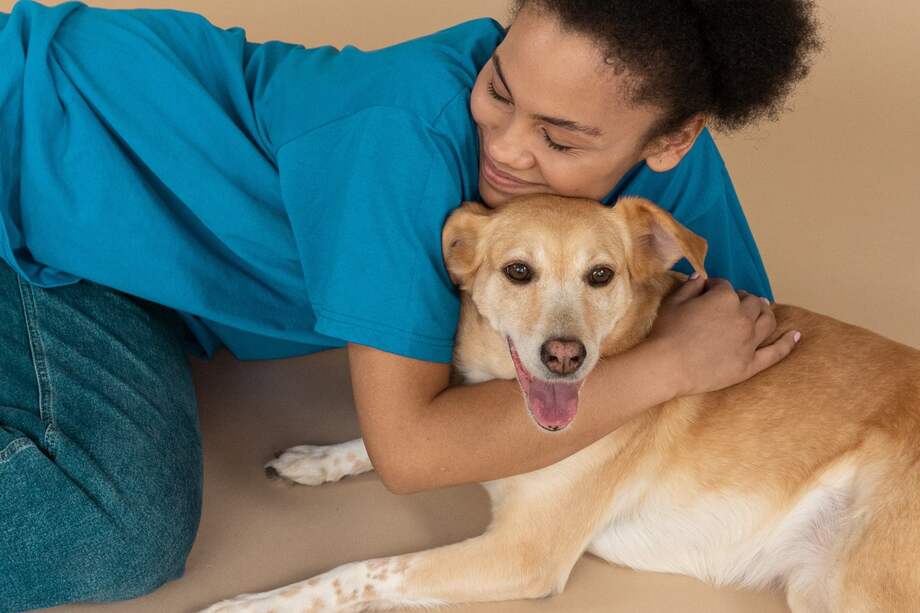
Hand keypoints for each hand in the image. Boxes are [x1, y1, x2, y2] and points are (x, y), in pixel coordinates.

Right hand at [647, 275, 800, 396]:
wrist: (667, 366)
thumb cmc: (666, 332)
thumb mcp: (673, 303)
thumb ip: (690, 287)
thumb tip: (701, 277)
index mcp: (724, 299)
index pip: (724, 286)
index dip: (714, 287)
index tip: (706, 291)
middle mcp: (743, 317)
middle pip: (750, 302)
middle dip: (742, 298)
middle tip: (733, 303)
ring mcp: (749, 341)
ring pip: (767, 321)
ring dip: (766, 313)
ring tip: (762, 310)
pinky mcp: (750, 364)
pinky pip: (776, 352)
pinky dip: (788, 343)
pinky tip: (796, 335)